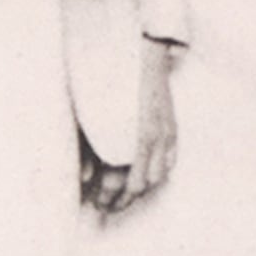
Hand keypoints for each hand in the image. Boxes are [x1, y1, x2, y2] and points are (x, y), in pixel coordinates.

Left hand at [85, 41, 178, 213]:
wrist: (143, 49)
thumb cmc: (112, 79)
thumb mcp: (91, 113)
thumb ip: (87, 146)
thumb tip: (84, 178)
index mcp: (132, 137)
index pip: (121, 181)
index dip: (109, 197)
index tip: (97, 203)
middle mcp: (152, 139)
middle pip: (140, 185)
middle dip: (123, 200)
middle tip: (107, 206)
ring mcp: (166, 133)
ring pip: (157, 177)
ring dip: (140, 190)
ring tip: (125, 195)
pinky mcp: (171, 127)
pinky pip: (170, 162)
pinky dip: (158, 175)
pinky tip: (147, 178)